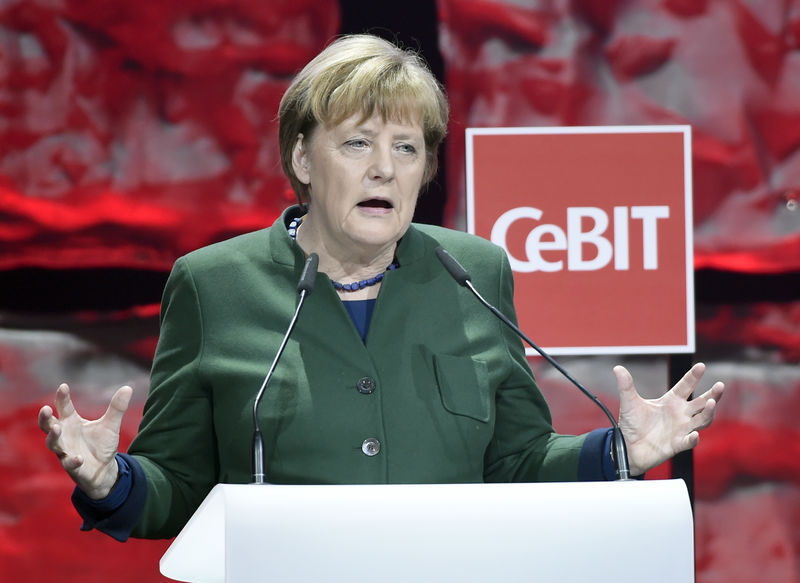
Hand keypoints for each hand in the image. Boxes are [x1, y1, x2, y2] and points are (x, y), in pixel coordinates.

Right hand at [38, 383, 132, 498]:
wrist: (104, 469)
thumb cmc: (101, 444)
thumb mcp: (110, 424)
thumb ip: (117, 408)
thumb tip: (128, 387)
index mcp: (72, 422)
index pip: (64, 407)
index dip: (62, 397)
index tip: (63, 386)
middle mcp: (65, 435)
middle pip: (48, 425)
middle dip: (45, 418)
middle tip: (45, 409)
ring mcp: (65, 451)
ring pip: (52, 443)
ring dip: (53, 436)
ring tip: (57, 428)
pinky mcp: (72, 466)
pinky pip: (69, 463)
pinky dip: (72, 460)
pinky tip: (79, 458)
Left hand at [615, 362, 723, 475]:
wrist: (627, 447)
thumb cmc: (632, 424)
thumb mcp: (629, 403)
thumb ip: (626, 386)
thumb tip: (617, 368)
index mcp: (670, 401)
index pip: (685, 386)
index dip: (693, 376)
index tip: (701, 365)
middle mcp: (680, 414)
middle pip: (702, 403)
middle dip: (713, 395)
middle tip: (720, 386)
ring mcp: (681, 429)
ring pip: (702, 420)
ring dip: (708, 413)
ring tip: (712, 403)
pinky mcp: (677, 444)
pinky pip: (689, 442)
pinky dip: (692, 439)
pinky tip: (694, 435)